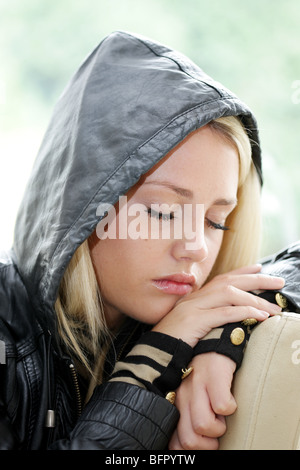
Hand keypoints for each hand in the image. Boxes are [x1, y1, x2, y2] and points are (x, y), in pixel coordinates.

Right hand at [152, 264, 283, 346]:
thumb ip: (207, 318)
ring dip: (254, 299)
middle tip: (278, 281)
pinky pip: (224, 313)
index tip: (259, 268)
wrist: (153, 354)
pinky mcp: (194, 320)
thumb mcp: (191, 327)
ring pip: (229, 294)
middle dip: (256, 280)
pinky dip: (244, 313)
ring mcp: (194, 307)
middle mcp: (195, 298)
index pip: (221, 279)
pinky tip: (259, 316)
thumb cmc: (173, 344)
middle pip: (229, 281)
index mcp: (194, 298)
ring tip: (273, 308)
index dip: (242, 272)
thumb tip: (228, 318)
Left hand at [168, 353, 235, 449]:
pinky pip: (222, 405)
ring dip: (219, 428)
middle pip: (188, 439)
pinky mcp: (214, 374)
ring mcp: (197, 384)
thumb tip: (191, 445)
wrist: (213, 342)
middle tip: (216, 432)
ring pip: (203, 425)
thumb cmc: (204, 375)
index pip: (173, 441)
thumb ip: (187, 418)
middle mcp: (182, 394)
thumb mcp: (190, 397)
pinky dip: (230, 408)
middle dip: (207, 445)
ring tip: (222, 417)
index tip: (202, 443)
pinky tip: (230, 400)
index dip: (190, 449)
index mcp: (175, 403)